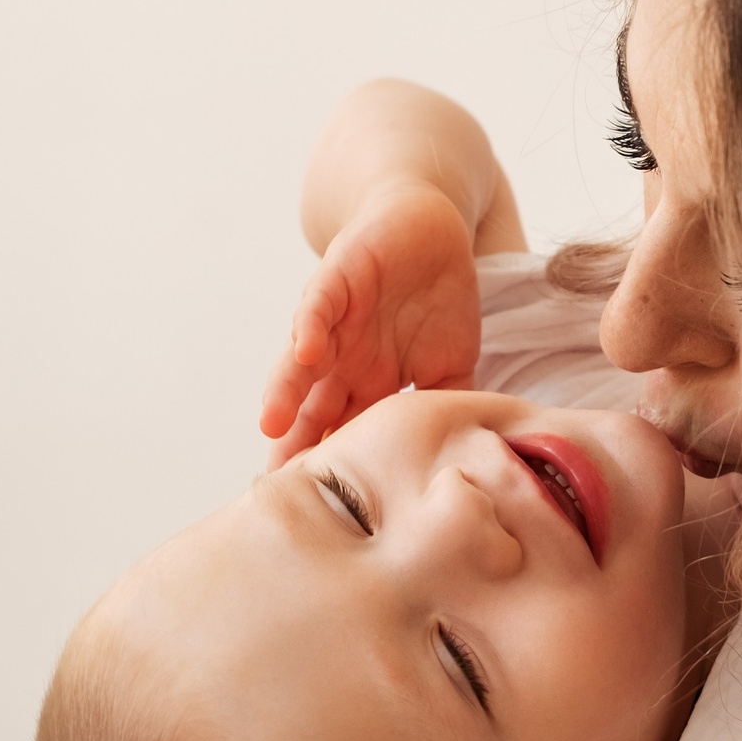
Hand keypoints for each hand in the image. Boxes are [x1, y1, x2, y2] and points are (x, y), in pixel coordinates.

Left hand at [258, 182, 480, 466]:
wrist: (429, 227)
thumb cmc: (439, 300)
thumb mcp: (453, 365)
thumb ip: (449, 408)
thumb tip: (468, 463)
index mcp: (369, 384)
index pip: (346, 432)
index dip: (335, 464)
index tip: (321, 513)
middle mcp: (345, 359)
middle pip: (313, 408)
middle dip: (297, 443)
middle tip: (279, 485)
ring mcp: (337, 320)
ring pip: (304, 363)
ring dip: (287, 392)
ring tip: (272, 424)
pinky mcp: (338, 277)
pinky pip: (319, 305)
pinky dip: (311, 327)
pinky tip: (305, 353)